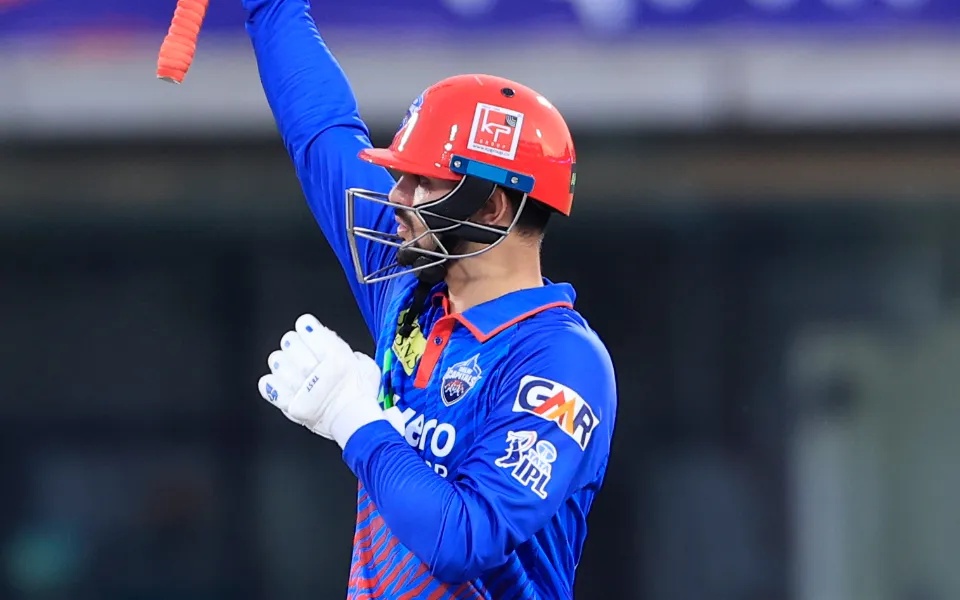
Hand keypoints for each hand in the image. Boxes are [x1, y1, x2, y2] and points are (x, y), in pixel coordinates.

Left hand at [258, 314, 387, 447]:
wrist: (357, 425)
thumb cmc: (362, 396)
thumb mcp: (366, 365)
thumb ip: (349, 351)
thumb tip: (332, 342)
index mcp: (336, 357)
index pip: (308, 329)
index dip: (306, 326)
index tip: (306, 328)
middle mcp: (316, 371)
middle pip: (290, 343)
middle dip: (293, 342)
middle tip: (297, 347)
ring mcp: (301, 389)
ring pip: (278, 362)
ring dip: (281, 361)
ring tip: (287, 364)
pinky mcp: (291, 405)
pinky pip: (270, 388)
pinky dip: (270, 383)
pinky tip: (277, 381)